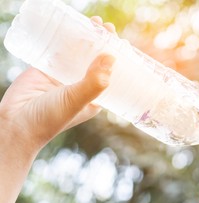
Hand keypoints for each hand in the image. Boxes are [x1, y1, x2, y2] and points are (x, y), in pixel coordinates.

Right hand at [0, 17, 115, 152]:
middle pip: (96, 60)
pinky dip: (67, 39)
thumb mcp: (76, 101)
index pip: (110, 75)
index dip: (118, 60)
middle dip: (104, 44)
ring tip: (95, 23)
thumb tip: (112, 58)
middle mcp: (82, 86)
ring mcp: (65, 76)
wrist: (14, 123)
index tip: (123, 44)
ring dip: (88, 38)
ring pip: (80, 53)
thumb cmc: (49, 119)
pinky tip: (74, 27)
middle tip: (108, 28)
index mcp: (94, 97)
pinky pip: (60, 49)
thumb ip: (93, 82)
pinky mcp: (47, 68)